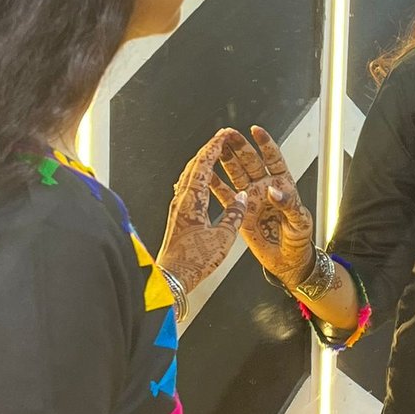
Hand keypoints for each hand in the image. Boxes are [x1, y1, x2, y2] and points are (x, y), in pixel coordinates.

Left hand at [156, 131, 247, 292]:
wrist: (172, 279)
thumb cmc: (194, 262)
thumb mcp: (223, 239)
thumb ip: (235, 215)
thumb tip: (242, 199)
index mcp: (192, 201)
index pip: (203, 165)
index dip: (214, 147)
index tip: (224, 135)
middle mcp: (182, 200)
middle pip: (193, 165)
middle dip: (208, 149)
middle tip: (222, 139)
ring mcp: (177, 207)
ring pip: (189, 175)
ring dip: (202, 161)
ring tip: (214, 154)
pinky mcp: (177, 216)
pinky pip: (188, 187)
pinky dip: (198, 175)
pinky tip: (202, 180)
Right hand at [210, 126, 314, 288]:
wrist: (287, 261)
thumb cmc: (299, 239)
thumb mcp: (300, 221)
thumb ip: (288, 204)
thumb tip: (273, 190)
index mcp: (283, 184)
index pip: (273, 158)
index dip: (265, 143)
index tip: (255, 130)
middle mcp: (264, 187)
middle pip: (250, 161)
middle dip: (239, 146)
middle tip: (226, 134)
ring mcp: (250, 198)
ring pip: (235, 173)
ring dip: (225, 160)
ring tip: (214, 147)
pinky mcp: (239, 212)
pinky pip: (225, 195)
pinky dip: (215, 185)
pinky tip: (206, 174)